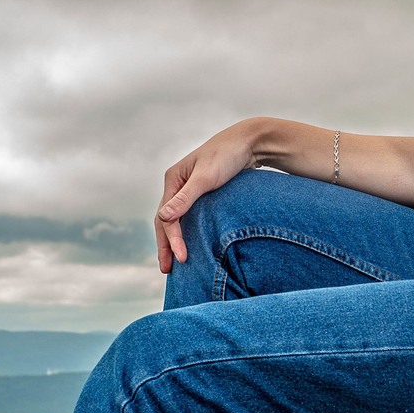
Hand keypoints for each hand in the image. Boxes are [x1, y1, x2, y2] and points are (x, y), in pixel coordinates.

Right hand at [155, 120, 268, 271]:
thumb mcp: (206, 177)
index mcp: (173, 179)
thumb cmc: (228, 156)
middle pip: (166, 220)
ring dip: (174, 240)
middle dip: (166, 245)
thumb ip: (185, 198)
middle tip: (167, 270)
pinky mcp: (204, 193)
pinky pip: (190, 216)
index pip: (166, 217)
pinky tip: (192, 243)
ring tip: (176, 263)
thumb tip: (162, 218)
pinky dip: (188, 231)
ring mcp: (189, 189)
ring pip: (177, 219)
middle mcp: (178, 184)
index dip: (172, 240)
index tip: (182, 259)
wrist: (251, 142)